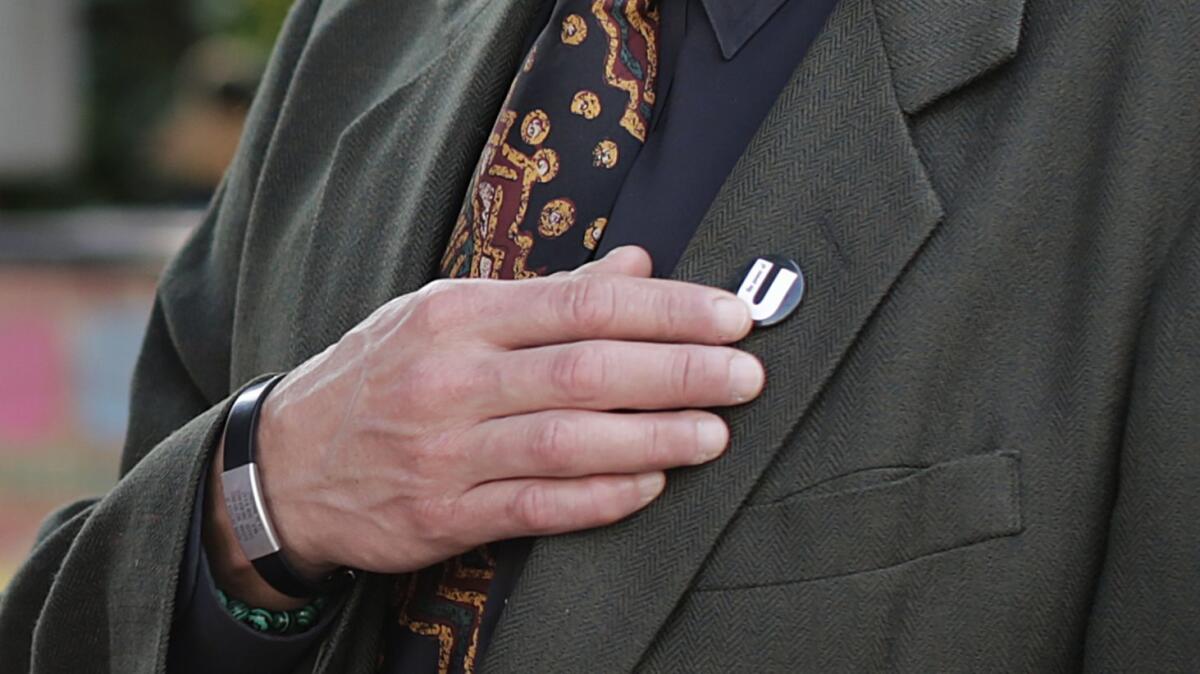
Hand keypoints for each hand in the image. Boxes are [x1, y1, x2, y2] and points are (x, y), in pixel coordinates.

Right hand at [204, 247, 762, 607]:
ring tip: (716, 433)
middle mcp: (451, 377)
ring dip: (652, 437)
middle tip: (747, 376)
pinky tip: (651, 486)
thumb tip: (638, 266)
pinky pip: (535, 507)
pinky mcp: (441, 514)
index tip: (731, 317)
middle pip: (586, 370)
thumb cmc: (382, 375)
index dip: (668, 309)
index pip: (583, 303)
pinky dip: (600, 499)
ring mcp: (443, 450)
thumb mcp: (446, 314)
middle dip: (677, 371)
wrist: (284, 462)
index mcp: (459, 315)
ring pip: (566, 441)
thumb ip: (546, 295)